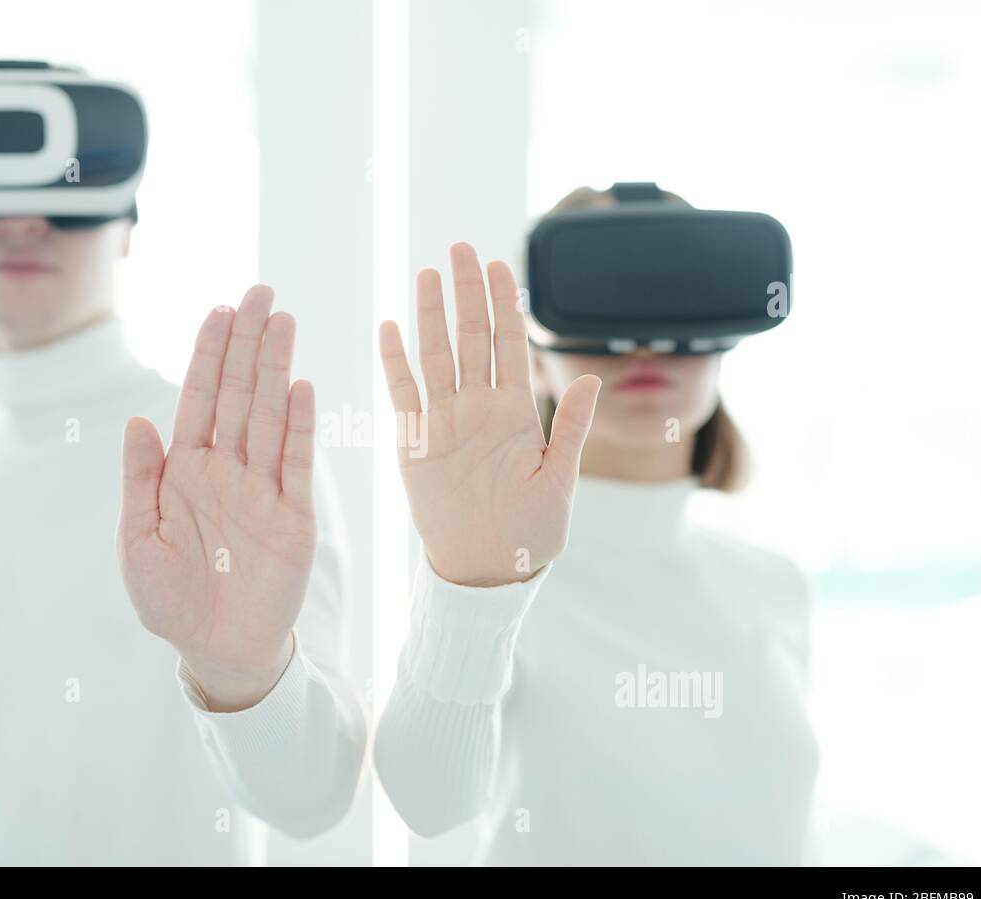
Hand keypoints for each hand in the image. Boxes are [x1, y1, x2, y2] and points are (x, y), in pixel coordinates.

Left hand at [117, 285, 316, 710]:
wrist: (214, 649)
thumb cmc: (168, 598)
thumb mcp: (138, 539)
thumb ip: (141, 479)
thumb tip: (138, 419)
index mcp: (186, 470)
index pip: (200, 399)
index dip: (208, 354)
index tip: (219, 310)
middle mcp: (227, 470)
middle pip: (240, 395)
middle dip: (248, 343)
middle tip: (261, 293)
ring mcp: (264, 490)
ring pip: (271, 417)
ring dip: (277, 370)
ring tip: (284, 322)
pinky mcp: (294, 518)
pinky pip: (297, 465)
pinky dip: (300, 427)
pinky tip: (302, 388)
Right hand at [378, 243, 601, 586]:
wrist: (486, 569)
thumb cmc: (530, 533)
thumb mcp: (560, 482)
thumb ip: (570, 429)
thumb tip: (591, 380)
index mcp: (515, 413)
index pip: (510, 345)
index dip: (505, 304)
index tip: (500, 264)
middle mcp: (478, 409)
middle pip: (471, 337)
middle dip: (467, 292)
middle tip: (461, 248)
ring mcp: (444, 422)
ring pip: (436, 355)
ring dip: (431, 315)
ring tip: (427, 274)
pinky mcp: (415, 442)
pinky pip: (402, 393)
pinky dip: (394, 361)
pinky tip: (389, 327)